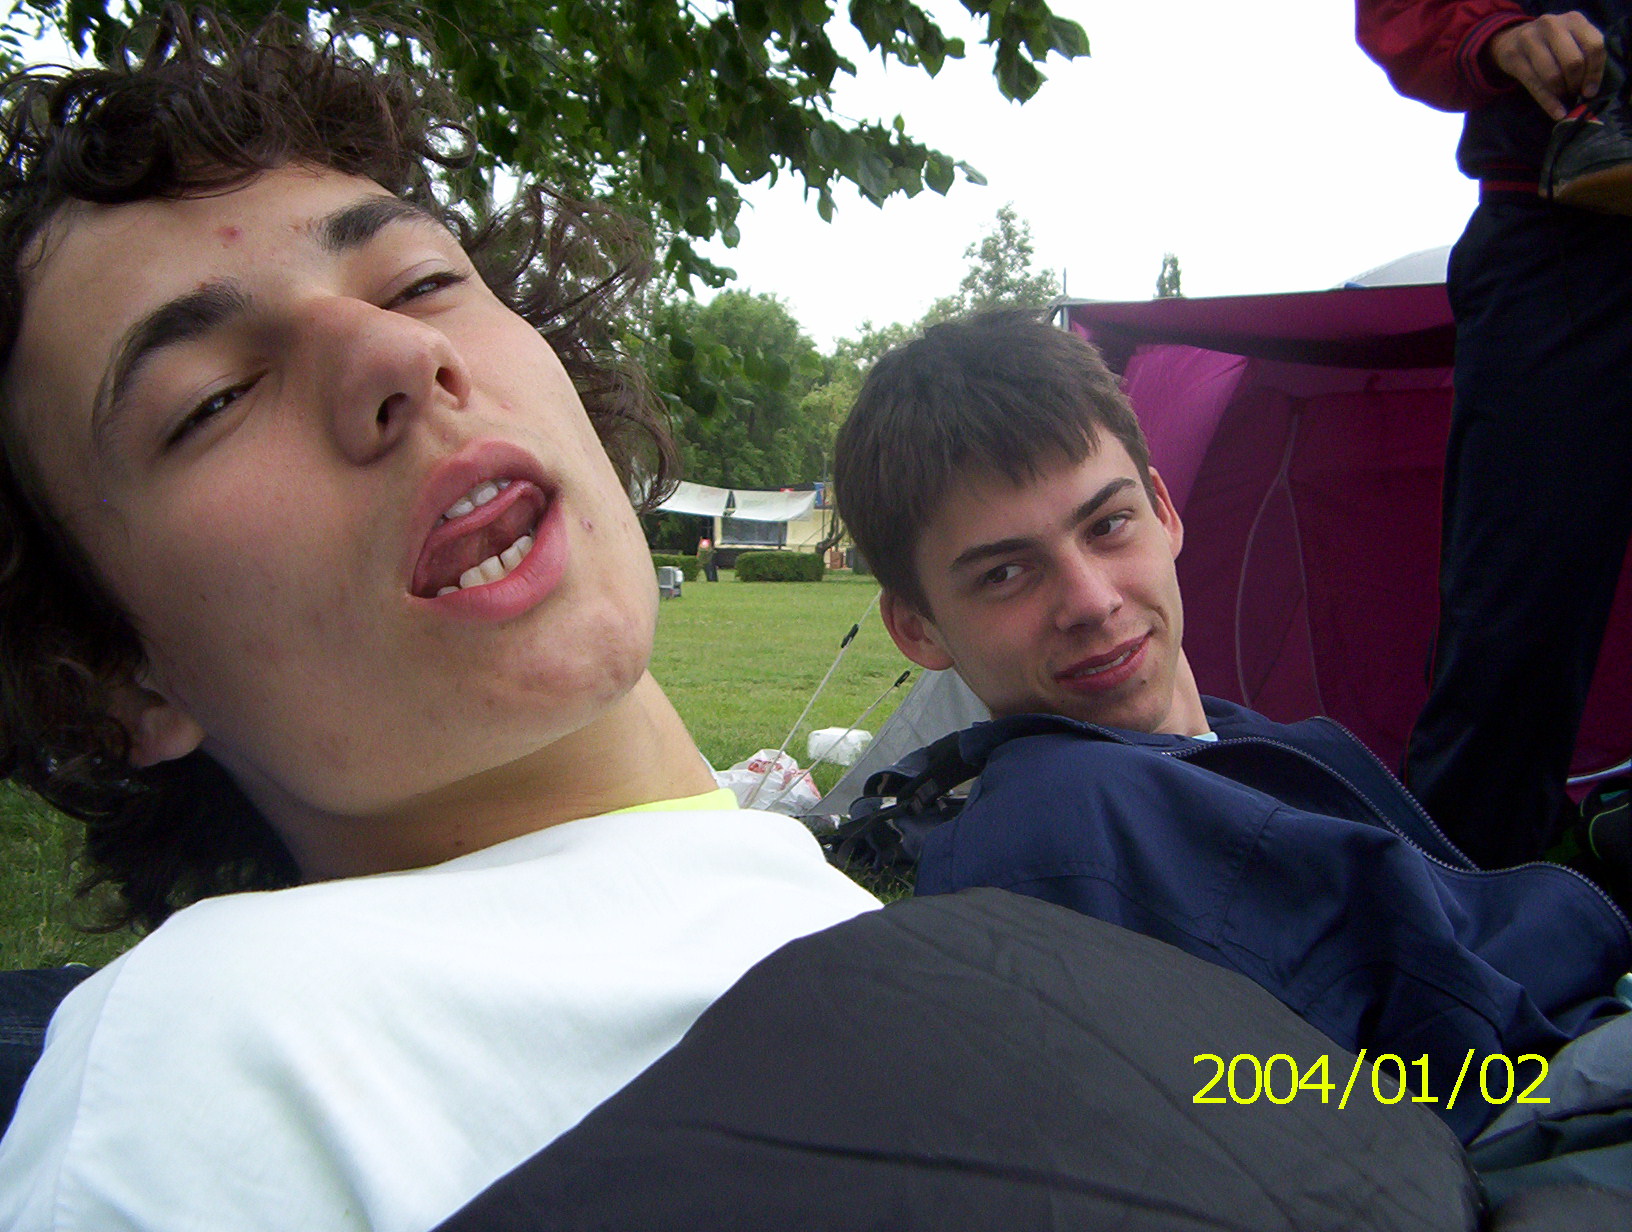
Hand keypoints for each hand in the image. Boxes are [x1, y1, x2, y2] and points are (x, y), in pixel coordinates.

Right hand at [1489, 12, 1606, 120]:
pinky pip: (1534, 85)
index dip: (1595, 72)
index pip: (1593, 47)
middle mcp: (1552, 25)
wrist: (1511, 39)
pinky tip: (1557, 113)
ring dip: (1561, 93)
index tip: (1590, 92)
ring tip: (1563, 98)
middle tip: (1574, 93)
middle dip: (1575, 84)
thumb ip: (1584, 55)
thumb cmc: (1549, 44)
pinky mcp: (1513, 56)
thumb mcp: (1571, 40)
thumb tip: (1589, 91)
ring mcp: (1530, 39)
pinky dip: (1548, 103)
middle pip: (1573, 62)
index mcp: (1574, 20)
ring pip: (1553, 75)